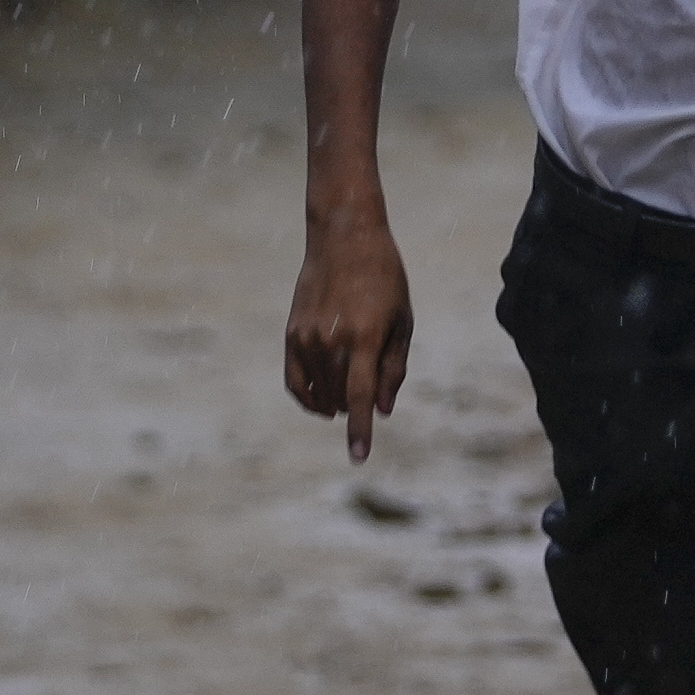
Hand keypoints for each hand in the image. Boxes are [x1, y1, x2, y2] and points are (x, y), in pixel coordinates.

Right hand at [283, 215, 413, 458]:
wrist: (344, 237)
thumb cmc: (385, 278)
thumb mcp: (403, 321)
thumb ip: (394, 368)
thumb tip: (381, 410)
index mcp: (366, 336)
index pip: (359, 397)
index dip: (360, 430)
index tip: (358, 457)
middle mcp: (332, 339)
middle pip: (341, 398)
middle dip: (356, 409)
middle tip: (369, 394)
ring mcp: (307, 337)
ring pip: (320, 392)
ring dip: (336, 402)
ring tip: (351, 386)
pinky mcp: (292, 334)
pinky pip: (295, 381)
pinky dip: (308, 398)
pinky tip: (322, 402)